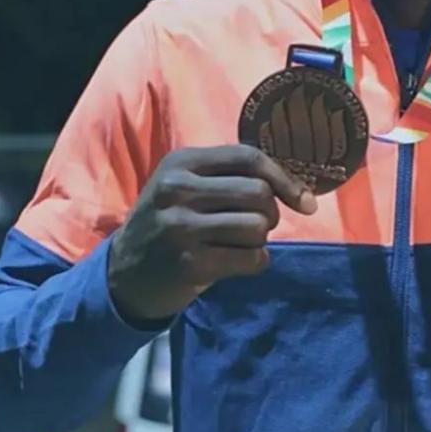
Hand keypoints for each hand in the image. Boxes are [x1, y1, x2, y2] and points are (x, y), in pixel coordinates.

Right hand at [108, 145, 317, 323]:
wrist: (125, 274)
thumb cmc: (169, 224)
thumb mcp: (185, 186)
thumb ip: (231, 177)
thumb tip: (302, 192)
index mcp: (180, 162)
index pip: (249, 157)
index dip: (284, 178)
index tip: (305, 202)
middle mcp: (177, 189)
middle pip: (259, 193)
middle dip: (270, 213)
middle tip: (255, 226)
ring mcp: (181, 227)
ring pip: (258, 227)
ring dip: (260, 240)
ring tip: (239, 244)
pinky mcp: (190, 264)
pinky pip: (252, 258)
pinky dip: (256, 262)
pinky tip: (237, 262)